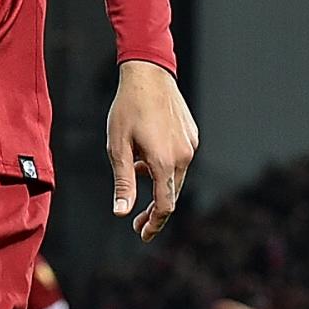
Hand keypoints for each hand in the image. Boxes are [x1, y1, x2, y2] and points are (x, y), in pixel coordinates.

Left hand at [107, 61, 197, 240]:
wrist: (148, 74)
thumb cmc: (127, 109)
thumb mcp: (117, 148)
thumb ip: (123, 183)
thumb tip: (122, 213)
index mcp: (164, 162)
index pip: (164, 206)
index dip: (153, 224)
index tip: (142, 234)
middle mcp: (183, 156)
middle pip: (171, 195)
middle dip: (154, 210)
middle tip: (136, 220)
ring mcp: (190, 145)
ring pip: (176, 177)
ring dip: (158, 184)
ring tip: (135, 169)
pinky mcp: (192, 136)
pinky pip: (179, 160)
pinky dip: (164, 166)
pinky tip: (146, 154)